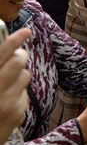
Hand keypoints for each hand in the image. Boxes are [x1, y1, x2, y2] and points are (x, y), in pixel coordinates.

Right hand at [0, 28, 30, 144]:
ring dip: (18, 75)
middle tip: (14, 57)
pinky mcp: (19, 114)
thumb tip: (5, 51)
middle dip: (18, 56)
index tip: (26, 31)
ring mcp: (9, 104)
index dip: (14, 40)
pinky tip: (6, 100)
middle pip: (19, 61)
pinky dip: (18, 93)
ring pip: (25, 75)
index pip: (1, 55)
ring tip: (4, 84)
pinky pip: (25, 93)